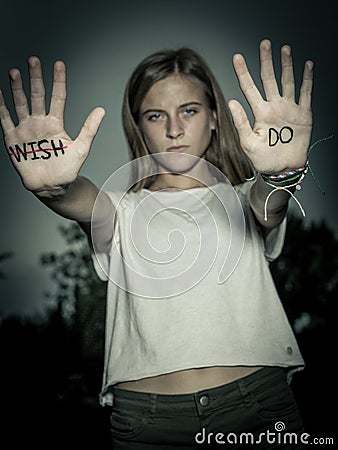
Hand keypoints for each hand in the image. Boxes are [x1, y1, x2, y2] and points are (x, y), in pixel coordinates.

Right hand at [0, 57, 104, 192]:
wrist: (52, 187)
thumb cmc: (67, 170)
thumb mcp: (81, 148)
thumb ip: (89, 129)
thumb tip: (101, 110)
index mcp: (56, 124)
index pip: (57, 97)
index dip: (58, 81)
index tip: (59, 64)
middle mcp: (40, 123)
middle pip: (37, 96)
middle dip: (35, 78)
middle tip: (34, 60)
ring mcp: (26, 130)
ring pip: (20, 104)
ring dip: (17, 88)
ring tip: (15, 72)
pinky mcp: (13, 139)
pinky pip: (5, 120)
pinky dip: (0, 106)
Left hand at [229, 39, 312, 172]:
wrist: (282, 169)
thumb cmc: (263, 159)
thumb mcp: (247, 143)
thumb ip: (240, 122)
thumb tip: (231, 102)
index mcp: (259, 113)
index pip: (249, 88)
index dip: (243, 73)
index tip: (237, 58)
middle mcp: (273, 107)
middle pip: (269, 79)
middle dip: (266, 61)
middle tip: (264, 44)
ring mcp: (289, 109)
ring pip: (287, 82)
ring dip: (286, 65)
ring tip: (284, 49)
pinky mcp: (303, 114)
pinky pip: (305, 93)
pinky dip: (307, 79)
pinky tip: (307, 65)